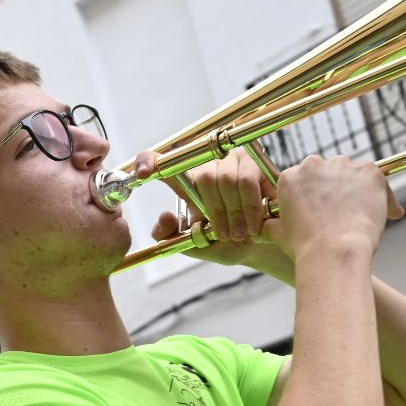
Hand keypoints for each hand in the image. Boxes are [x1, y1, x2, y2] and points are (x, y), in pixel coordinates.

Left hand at [141, 148, 278, 269]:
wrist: (262, 246)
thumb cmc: (228, 242)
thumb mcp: (196, 244)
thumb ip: (174, 237)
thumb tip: (164, 218)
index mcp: (188, 182)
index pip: (163, 163)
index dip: (149, 161)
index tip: (143, 174)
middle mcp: (207, 165)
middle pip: (205, 177)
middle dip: (216, 211)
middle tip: (225, 235)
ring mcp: (230, 159)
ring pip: (227, 179)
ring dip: (235, 213)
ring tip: (241, 233)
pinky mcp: (253, 161)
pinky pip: (247, 181)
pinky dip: (249, 207)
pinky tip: (254, 224)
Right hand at [266, 153, 402, 261]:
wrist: (335, 253)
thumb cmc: (307, 247)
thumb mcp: (279, 236)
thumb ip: (270, 225)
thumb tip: (262, 228)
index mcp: (291, 177)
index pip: (303, 178)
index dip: (313, 195)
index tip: (319, 209)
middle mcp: (315, 165)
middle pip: (327, 172)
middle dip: (333, 189)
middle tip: (338, 214)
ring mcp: (344, 166)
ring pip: (352, 174)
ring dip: (356, 189)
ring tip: (359, 215)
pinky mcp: (369, 172)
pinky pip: (378, 178)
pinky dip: (382, 195)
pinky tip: (385, 213)